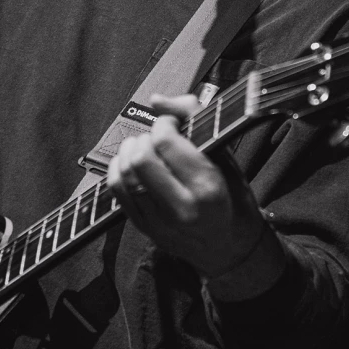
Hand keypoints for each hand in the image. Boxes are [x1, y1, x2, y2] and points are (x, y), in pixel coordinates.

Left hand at [107, 94, 270, 279]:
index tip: (174, 125)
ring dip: (130, 152)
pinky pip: (117, 191)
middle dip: (145, 138)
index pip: (166, 141)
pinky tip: (132, 165)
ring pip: (124, 174)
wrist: (230, 249)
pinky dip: (119, 169)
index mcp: (207, 187)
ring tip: (145, 149)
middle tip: (158, 139)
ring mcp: (159, 222)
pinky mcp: (144, 229)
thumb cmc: (232, 197)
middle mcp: (181, 208)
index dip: (165, 123)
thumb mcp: (226, 156)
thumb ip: (194, 119)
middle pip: (140, 158)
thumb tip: (157, 99)